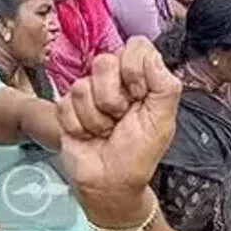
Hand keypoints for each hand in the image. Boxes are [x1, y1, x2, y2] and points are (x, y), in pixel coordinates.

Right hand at [58, 38, 182, 215]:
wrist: (110, 183)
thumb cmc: (138, 154)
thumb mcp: (163, 121)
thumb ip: (165, 85)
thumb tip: (151, 55)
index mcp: (141, 77)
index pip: (136, 46)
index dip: (134, 69)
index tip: (139, 95)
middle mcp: (114, 79)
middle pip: (104, 62)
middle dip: (113, 99)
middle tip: (120, 118)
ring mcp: (88, 92)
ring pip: (82, 87)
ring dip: (96, 119)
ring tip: (105, 131)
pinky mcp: (65, 107)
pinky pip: (65, 105)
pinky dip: (79, 127)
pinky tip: (88, 135)